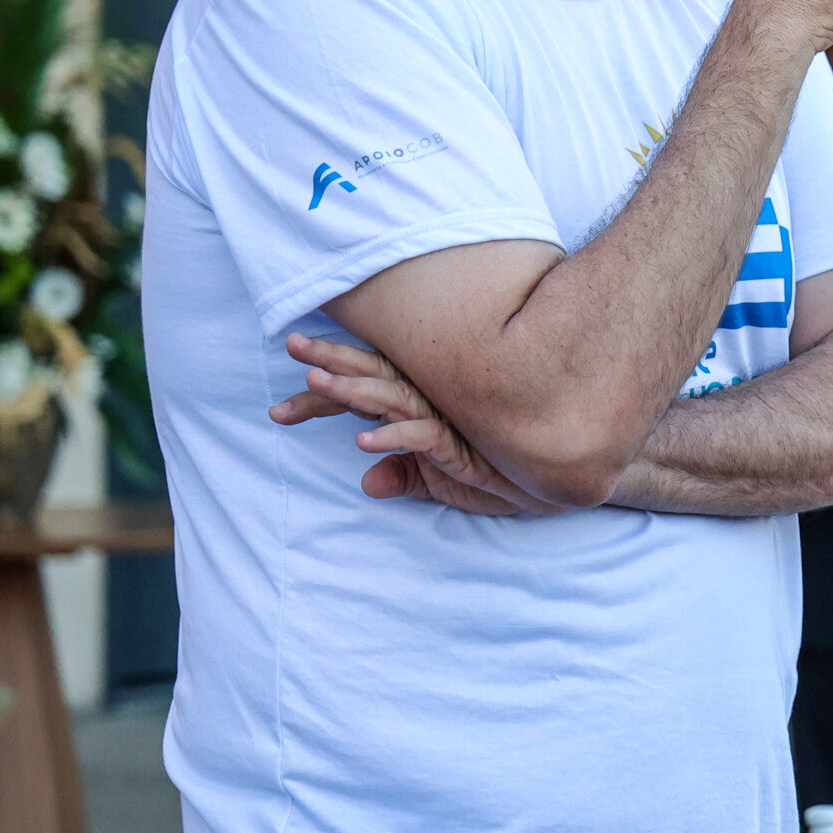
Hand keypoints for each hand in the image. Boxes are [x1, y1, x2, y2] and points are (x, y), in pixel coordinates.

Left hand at [270, 333, 557, 516]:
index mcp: (421, 407)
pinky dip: (392, 438)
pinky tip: (362, 443)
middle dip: (331, 362)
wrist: (552, 486)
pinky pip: (422, 437)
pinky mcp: (462, 443)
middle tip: (293, 346)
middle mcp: (432, 403)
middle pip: (375, 375)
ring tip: (314, 382)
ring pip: (393, 396)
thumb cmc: (501, 475)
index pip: (367, 392)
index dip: (322, 397)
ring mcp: (447, 419)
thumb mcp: (442, 482)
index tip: (279, 409)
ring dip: (352, 389)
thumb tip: (368, 482)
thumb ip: (406, 476)